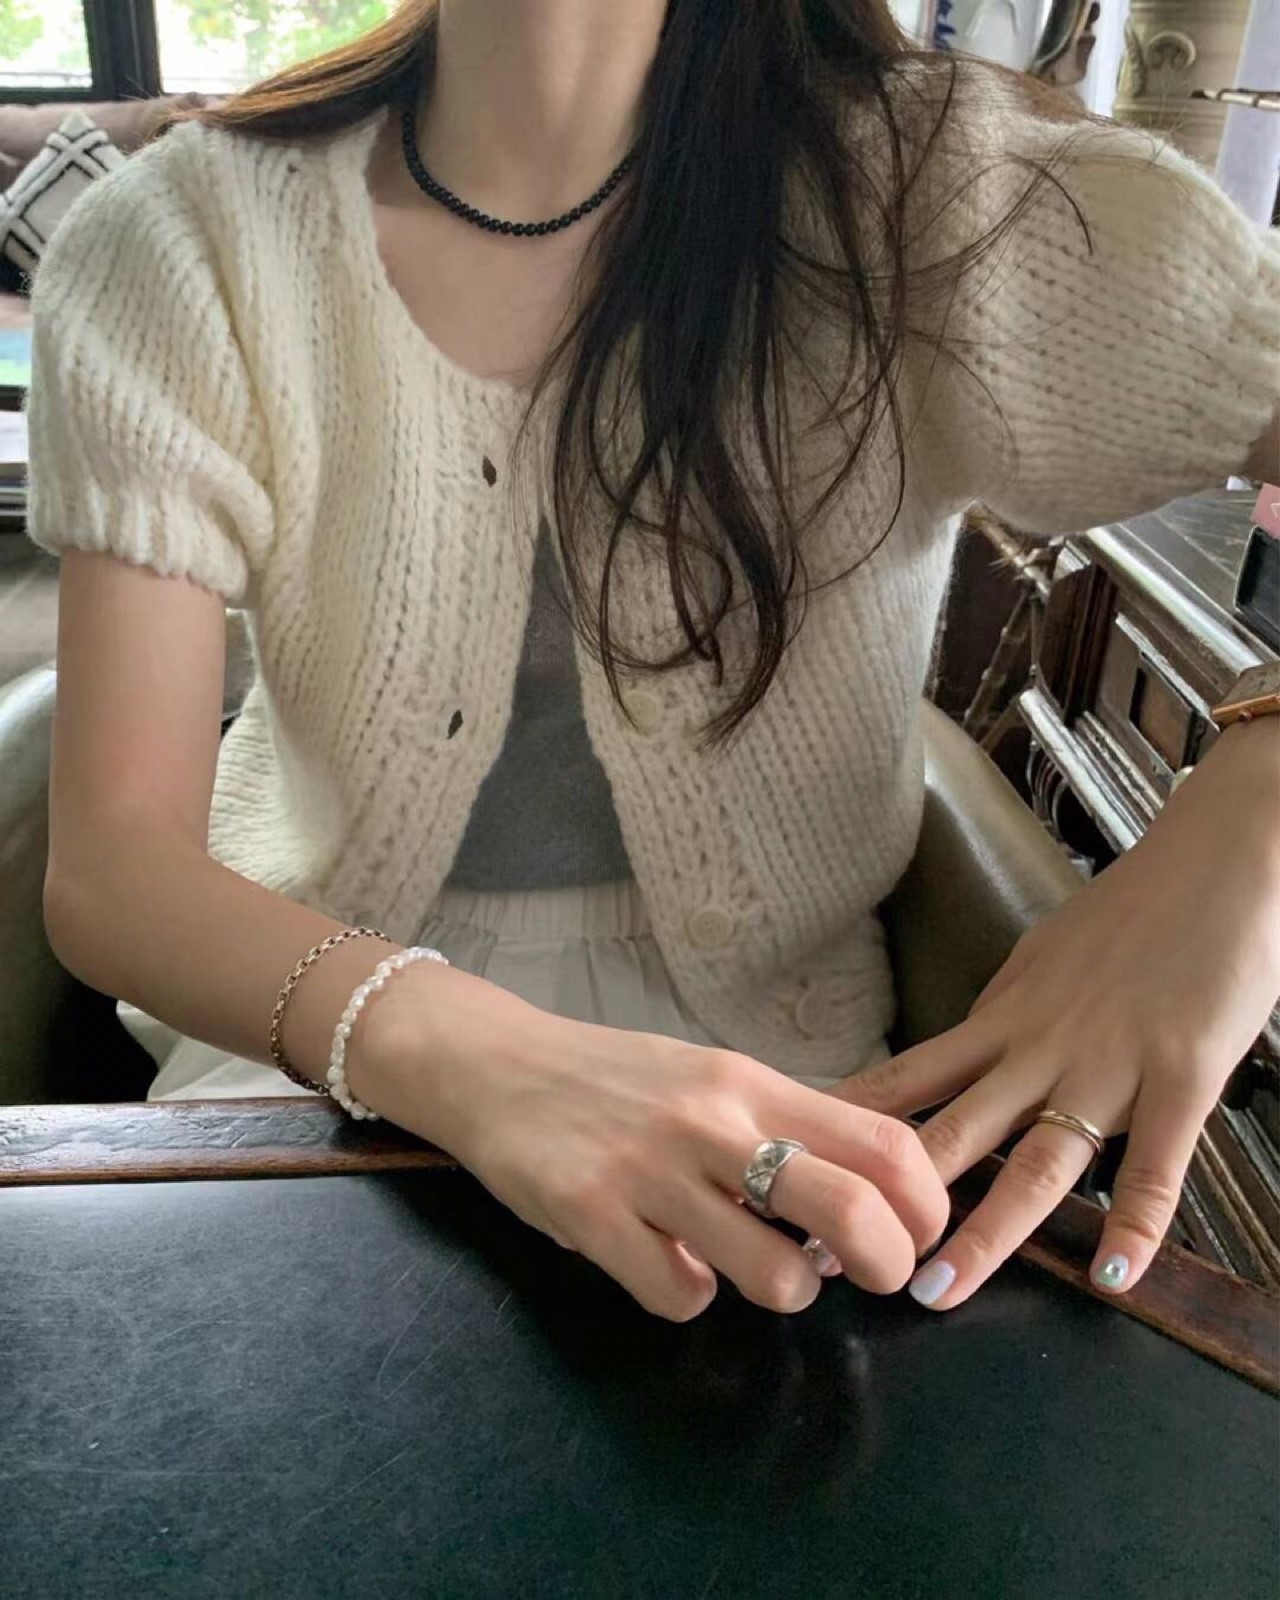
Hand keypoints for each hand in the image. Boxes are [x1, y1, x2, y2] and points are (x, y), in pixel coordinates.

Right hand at [347, 960, 950, 1320]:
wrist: (494, 1064)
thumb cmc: (616, 1077)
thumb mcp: (709, 1077)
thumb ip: (781, 1127)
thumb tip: (862, 1206)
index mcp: (751, 1082)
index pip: (882, 1142)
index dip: (925, 1205)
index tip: (917, 1234)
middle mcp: (712, 1121)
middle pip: (850, 1210)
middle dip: (886, 1265)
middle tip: (868, 1278)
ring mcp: (651, 1170)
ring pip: (774, 1276)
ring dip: (781, 1290)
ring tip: (748, 1265)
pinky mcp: (590, 1215)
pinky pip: (680, 1298)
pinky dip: (686, 1297)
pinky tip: (665, 1264)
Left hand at [833, 719, 1279, 1310]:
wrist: (1212, 866)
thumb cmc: (1129, 911)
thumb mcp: (1042, 959)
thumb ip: (1004, 1015)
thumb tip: (964, 1050)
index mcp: (1002, 1020)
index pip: (909, 1081)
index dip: (852, 1132)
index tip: (797, 1168)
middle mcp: (1038, 1051)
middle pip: (951, 1135)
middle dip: (888, 1199)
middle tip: (828, 1253)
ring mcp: (1107, 1070)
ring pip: (1034, 1164)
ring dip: (985, 1234)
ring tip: (937, 1291)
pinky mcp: (1179, 1080)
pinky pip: (1155, 1166)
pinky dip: (1136, 1224)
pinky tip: (1112, 1277)